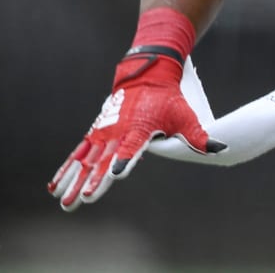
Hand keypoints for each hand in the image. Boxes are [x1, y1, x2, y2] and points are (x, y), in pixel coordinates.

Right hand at [48, 11, 226, 210]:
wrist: (148, 72)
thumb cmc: (168, 98)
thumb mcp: (185, 115)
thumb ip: (198, 136)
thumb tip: (219, 148)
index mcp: (139, 128)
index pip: (130, 148)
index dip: (123, 161)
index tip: (115, 174)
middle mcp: (118, 131)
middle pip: (103, 160)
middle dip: (92, 181)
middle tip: (80, 201)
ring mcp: (104, 131)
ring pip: (86, 159)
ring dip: (74, 180)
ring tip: (64, 201)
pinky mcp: (97, 131)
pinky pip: (79, 152)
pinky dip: (67, 168)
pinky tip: (55, 187)